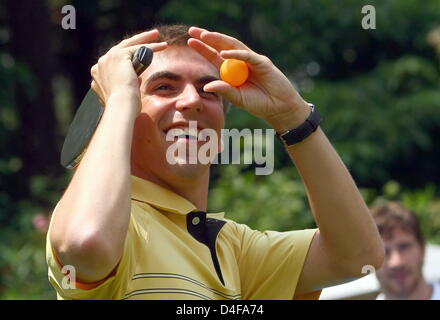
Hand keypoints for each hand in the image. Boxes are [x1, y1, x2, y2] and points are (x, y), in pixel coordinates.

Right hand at [90, 30, 166, 112]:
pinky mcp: (118, 55)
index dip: (127, 56)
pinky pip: (138, 47)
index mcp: (98, 74)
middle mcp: (100, 64)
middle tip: (149, 38)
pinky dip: (151, 46)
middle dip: (136, 42)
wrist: (121, 108)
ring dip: (144, 38)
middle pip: (121, 48)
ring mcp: (108, 58)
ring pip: (129, 44)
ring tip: (157, 35)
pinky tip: (162, 45)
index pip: (114, 60)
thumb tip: (136, 80)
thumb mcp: (124, 95)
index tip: (138, 55)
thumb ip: (127, 86)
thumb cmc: (125, 108)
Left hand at [188, 26, 309, 130]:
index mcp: (231, 71)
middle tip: (193, 30)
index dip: (203, 48)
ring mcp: (251, 61)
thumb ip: (224, 90)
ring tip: (205, 35)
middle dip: (207, 38)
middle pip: (222, 46)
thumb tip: (206, 86)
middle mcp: (240, 62)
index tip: (189, 41)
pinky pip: (247, 56)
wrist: (278, 107)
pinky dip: (236, 54)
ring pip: (233, 46)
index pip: (214, 56)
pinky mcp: (262, 63)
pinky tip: (223, 54)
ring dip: (219, 40)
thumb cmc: (258, 104)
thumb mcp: (238, 98)